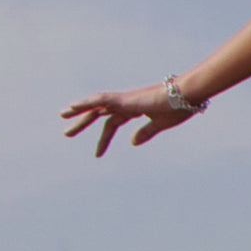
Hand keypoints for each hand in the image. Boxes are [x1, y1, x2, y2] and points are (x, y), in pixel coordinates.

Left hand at [61, 83, 194, 156]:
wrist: (187, 95)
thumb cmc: (179, 107)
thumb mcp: (161, 124)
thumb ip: (146, 132)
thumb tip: (132, 143)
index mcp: (135, 108)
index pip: (114, 123)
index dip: (104, 138)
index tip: (97, 155)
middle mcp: (128, 102)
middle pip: (101, 112)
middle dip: (84, 121)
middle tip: (67, 133)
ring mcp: (126, 99)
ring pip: (97, 104)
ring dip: (80, 110)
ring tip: (64, 115)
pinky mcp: (126, 99)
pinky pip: (101, 99)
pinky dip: (87, 102)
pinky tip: (73, 106)